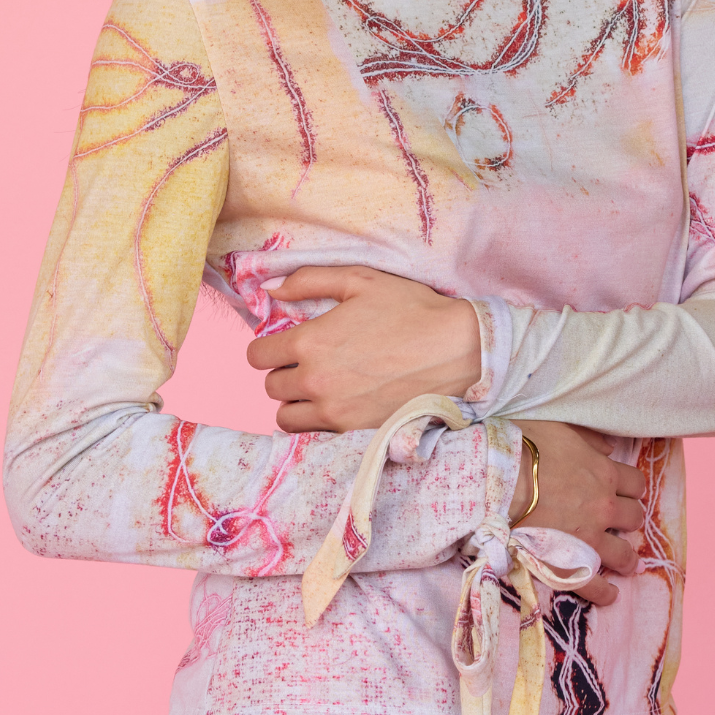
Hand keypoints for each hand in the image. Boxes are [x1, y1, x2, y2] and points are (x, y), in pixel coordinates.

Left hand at [247, 266, 481, 432]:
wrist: (457, 350)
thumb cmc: (411, 310)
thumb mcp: (360, 280)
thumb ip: (308, 281)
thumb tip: (271, 289)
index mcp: (310, 342)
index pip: (257, 355)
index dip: (268, 347)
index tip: (286, 344)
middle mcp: (315, 381)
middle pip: (271, 386)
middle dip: (284, 372)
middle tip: (309, 362)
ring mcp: (334, 411)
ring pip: (285, 416)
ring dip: (295, 402)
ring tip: (318, 387)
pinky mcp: (354, 431)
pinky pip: (313, 434)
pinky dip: (316, 421)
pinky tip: (335, 404)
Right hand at [509, 422, 644, 606]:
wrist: (495, 481)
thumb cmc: (523, 448)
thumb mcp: (560, 429)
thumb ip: (590, 439)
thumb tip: (609, 449)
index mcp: (604, 474)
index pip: (635, 483)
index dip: (629, 487)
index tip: (620, 491)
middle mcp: (604, 507)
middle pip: (634, 517)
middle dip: (627, 519)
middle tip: (616, 522)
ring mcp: (589, 538)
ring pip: (624, 553)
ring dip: (625, 557)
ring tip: (622, 561)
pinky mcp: (569, 563)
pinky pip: (596, 586)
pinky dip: (606, 593)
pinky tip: (610, 594)